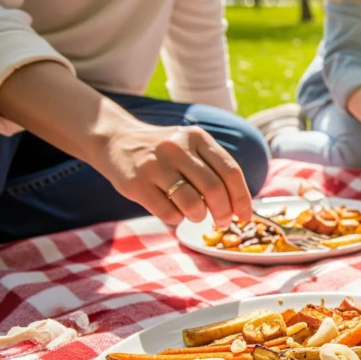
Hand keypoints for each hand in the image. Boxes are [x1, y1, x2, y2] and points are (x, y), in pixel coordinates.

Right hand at [100, 125, 252, 227]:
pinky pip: (169, 214)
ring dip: (199, 216)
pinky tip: (173, 210)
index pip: (230, 171)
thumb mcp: (190, 147)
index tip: (245, 215)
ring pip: (192, 205)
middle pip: (214, 190)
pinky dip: (177, 219)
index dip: (242, 198)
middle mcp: (176, 148)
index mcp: (197, 137)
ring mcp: (154, 166)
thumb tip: (240, 207)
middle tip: (223, 222)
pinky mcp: (136, 185)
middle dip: (224, 213)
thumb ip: (214, 169)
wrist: (115, 140)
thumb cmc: (164, 152)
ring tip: (195, 213)